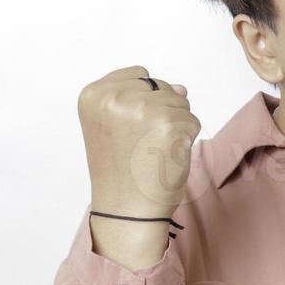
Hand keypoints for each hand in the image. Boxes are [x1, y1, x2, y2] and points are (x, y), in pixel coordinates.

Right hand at [79, 65, 200, 217]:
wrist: (126, 210)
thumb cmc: (122, 171)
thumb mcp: (118, 126)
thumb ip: (144, 98)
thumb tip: (181, 88)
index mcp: (93, 95)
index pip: (139, 75)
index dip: (143, 104)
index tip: (128, 131)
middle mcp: (113, 98)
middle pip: (161, 87)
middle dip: (161, 113)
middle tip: (141, 145)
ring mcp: (140, 109)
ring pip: (180, 102)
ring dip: (174, 127)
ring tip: (152, 150)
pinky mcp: (167, 124)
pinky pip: (192, 120)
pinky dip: (185, 139)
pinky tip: (165, 156)